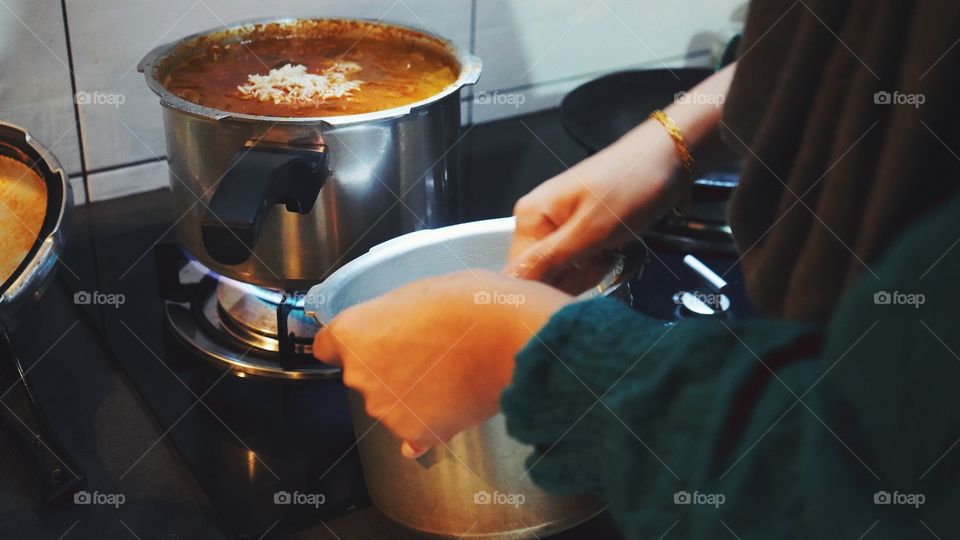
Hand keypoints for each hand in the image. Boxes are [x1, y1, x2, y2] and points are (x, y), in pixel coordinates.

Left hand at [312, 270, 571, 457]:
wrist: (511, 340)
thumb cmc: (471, 305)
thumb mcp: (421, 292)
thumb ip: (391, 316)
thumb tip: (391, 330)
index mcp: (354, 333)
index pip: (326, 346)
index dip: (350, 343)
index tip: (366, 343)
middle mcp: (361, 375)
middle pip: (362, 376)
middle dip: (387, 367)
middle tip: (426, 351)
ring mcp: (387, 409)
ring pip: (390, 404)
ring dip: (410, 394)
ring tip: (448, 373)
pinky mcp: (416, 433)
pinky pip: (414, 432)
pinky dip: (429, 421)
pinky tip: (451, 402)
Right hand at [505, 64, 735, 291]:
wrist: (668, 157)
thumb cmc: (632, 185)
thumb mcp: (591, 230)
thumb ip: (549, 260)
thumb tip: (511, 286)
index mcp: (530, 216)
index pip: (519, 274)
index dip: (547, 288)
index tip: (577, 282)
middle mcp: (536, 220)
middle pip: (539, 275)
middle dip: (570, 279)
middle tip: (599, 261)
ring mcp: (557, 225)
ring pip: (560, 272)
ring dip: (585, 273)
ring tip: (607, 253)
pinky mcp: (577, 229)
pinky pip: (576, 261)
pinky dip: (594, 264)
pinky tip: (609, 252)